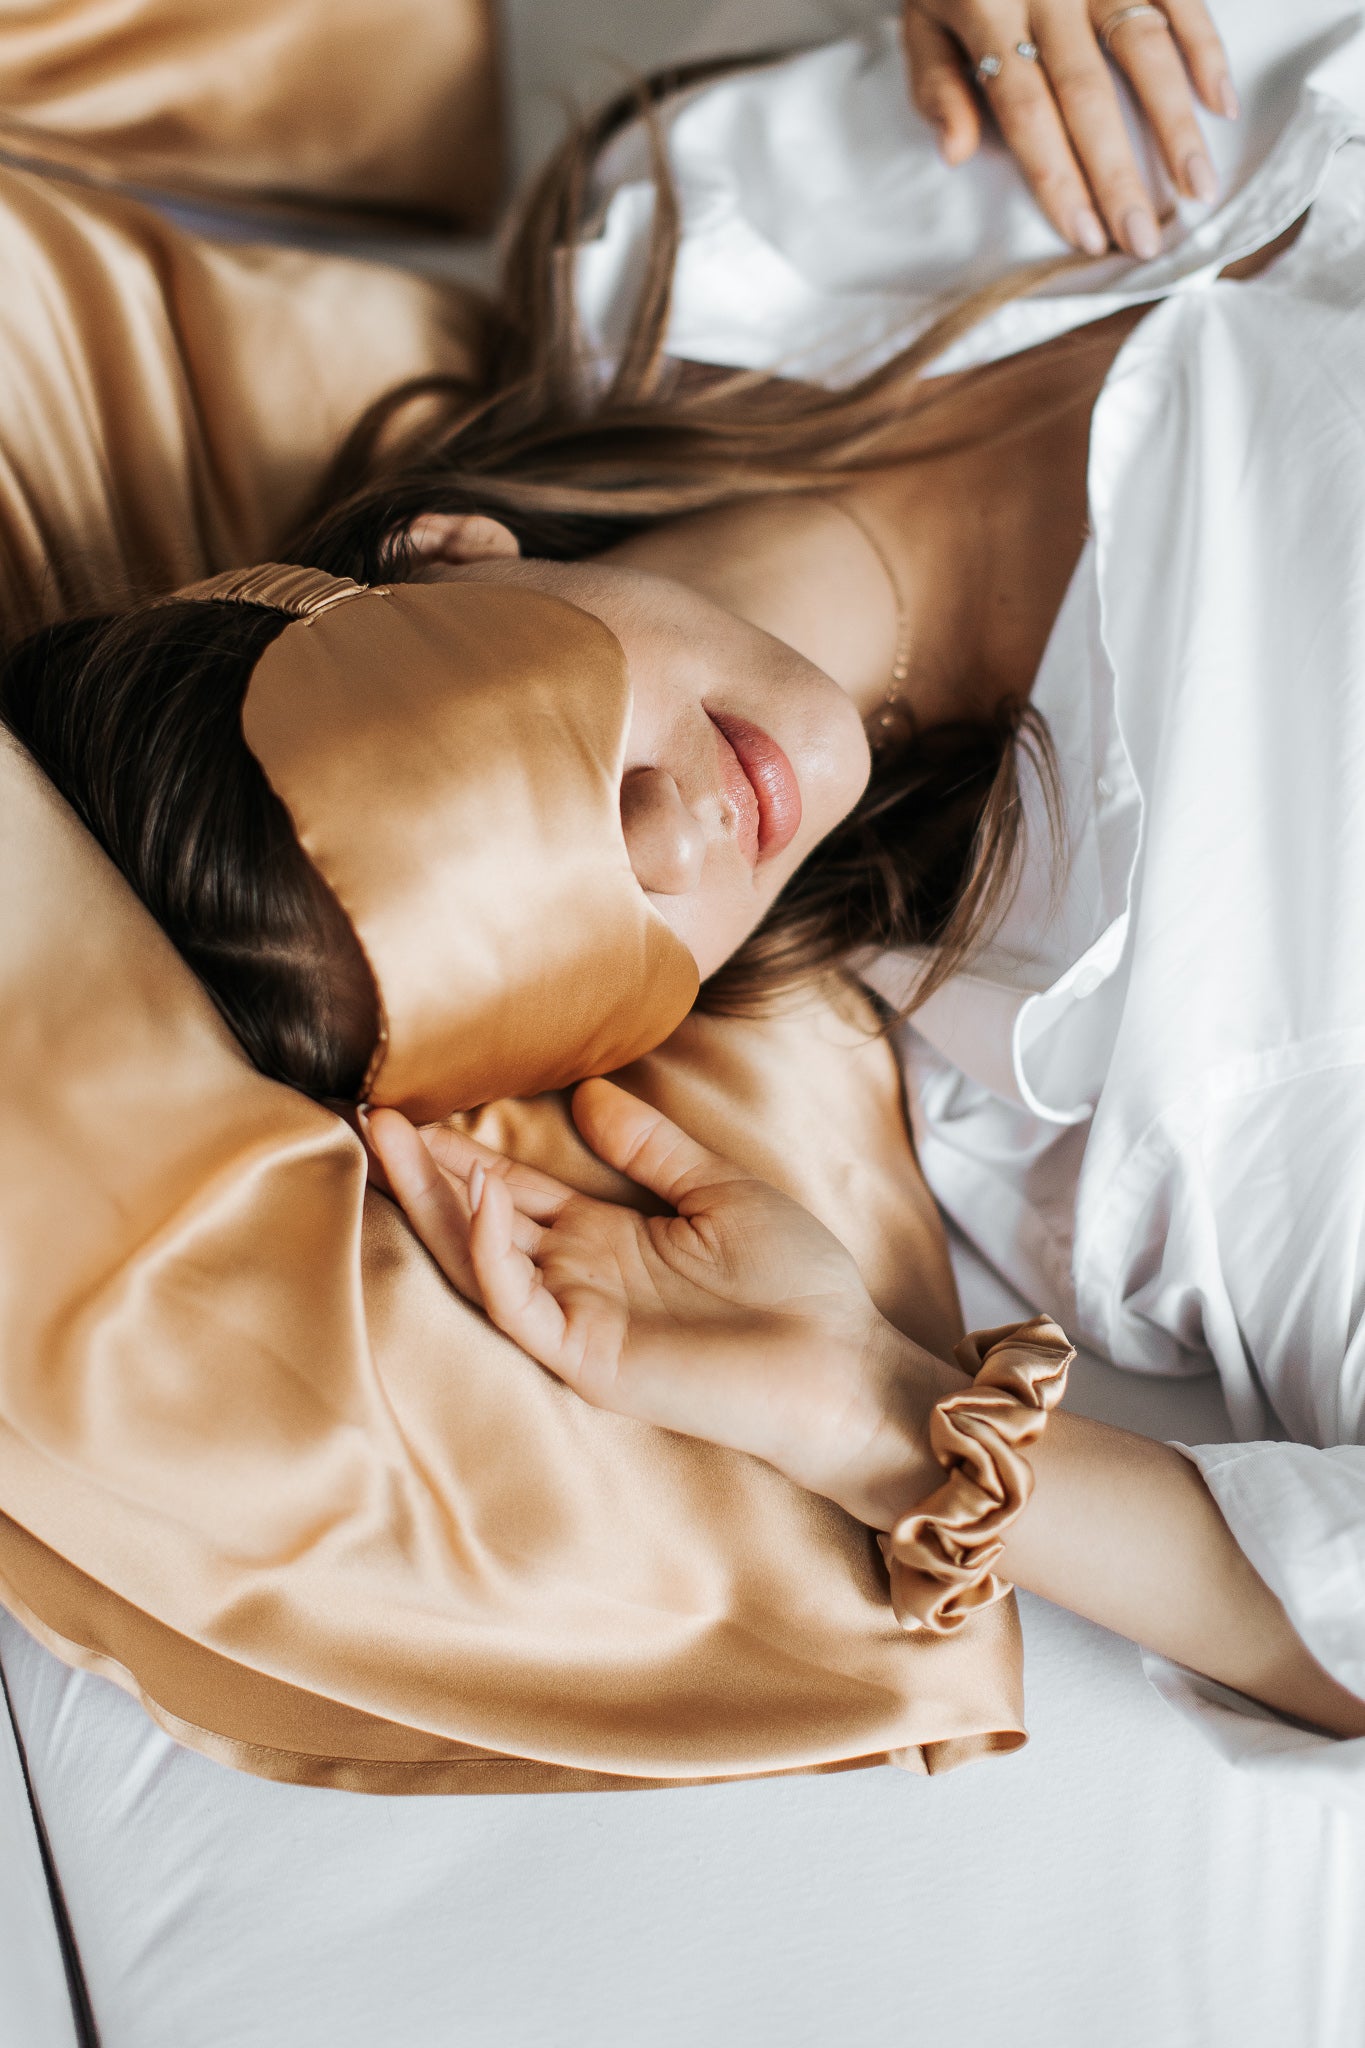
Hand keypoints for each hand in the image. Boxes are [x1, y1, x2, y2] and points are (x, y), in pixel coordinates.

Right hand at [366, 1079, 962, 1527]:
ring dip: (435, 1201)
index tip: (412, 1102)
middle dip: (423, 1170)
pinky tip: (483, 1199)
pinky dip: (495, 1254)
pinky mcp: (589, 1358)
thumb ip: (652, 1149)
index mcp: (604, 1240)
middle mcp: (577, 1278)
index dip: (462, 1150)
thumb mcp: (721, 1190)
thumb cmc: (798, 1286)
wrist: (844, 1364)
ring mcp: (577, 1320)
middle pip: (476, 1220)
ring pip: (479, 1259)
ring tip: (392, 1139)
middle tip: (370, 1112)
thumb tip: (587, 1093)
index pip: (511, 1189)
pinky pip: (521, 1305)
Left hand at [903, 0, 1235, 257]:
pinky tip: (1222, 106)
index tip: (1086, 236)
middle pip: (1087, 94)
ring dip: (1175, 124)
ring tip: (1197, 189)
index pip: (1025, 110)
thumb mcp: (922, 23)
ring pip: (1144, 49)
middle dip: (1117, 174)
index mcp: (987, 9)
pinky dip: (1207, 50)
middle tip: (1143, 239)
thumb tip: (955, 153)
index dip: (1057, 177)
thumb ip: (936, 86)